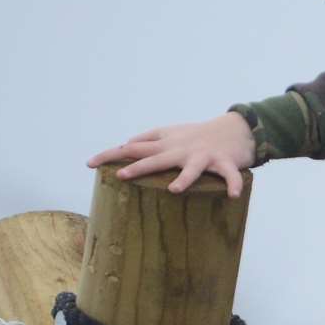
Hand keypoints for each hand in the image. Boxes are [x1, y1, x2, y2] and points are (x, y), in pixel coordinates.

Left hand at [87, 112, 256, 196]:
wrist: (235, 129)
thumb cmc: (199, 134)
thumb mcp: (171, 133)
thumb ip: (149, 138)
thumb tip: (125, 144)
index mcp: (166, 144)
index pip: (134, 147)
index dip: (112, 154)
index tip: (90, 164)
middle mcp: (181, 149)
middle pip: (157, 157)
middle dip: (140, 166)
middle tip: (122, 175)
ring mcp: (203, 156)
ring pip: (193, 167)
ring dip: (185, 177)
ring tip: (175, 189)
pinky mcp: (225, 162)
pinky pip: (229, 175)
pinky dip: (233, 184)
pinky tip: (233, 196)